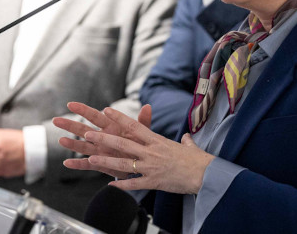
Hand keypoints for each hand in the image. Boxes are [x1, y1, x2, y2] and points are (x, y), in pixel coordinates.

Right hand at [52, 102, 151, 178]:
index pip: (94, 116)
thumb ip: (143, 120)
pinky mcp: (101, 164)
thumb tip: (148, 106)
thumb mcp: (142, 132)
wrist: (141, 161)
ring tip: (60, 140)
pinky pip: (87, 165)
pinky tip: (67, 164)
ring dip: (71, 144)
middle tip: (56, 120)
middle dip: (69, 125)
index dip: (83, 110)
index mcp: (110, 126)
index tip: (70, 104)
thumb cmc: (139, 142)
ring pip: (82, 146)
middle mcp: (101, 137)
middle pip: (83, 129)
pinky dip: (78, 165)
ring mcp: (99, 150)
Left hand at [54, 104, 213, 193]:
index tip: (106, 110)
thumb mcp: (188, 146)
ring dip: (105, 162)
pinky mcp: (154, 182)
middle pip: (123, 143)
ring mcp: (151, 167)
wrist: (207, 175)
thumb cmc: (198, 160)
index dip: (119, 118)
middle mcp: (151, 152)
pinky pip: (134, 184)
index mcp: (157, 140)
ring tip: (91, 159)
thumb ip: (184, 141)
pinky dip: (122, 185)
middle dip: (104, 139)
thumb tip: (186, 139)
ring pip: (123, 164)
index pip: (134, 126)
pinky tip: (110, 185)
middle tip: (89, 134)